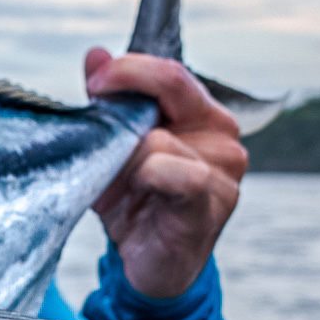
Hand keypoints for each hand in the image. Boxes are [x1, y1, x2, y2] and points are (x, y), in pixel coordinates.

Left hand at [85, 49, 246, 299]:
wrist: (148, 264)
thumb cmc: (135, 202)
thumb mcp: (112, 148)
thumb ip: (108, 102)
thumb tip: (95, 54)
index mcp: (202, 116)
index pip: (171, 72)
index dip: (128, 69)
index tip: (95, 83)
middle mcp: (222, 138)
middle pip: (173, 86)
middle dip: (124, 98)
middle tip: (97, 118)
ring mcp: (225, 171)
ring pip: (159, 139)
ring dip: (126, 159)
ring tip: (121, 184)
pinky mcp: (214, 203)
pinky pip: (179, 175)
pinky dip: (148, 178)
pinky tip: (140, 194)